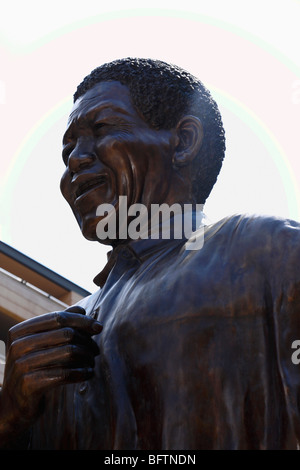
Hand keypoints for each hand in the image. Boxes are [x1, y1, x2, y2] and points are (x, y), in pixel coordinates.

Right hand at [0, 305, 101, 444]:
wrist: (13, 404)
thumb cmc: (32, 368)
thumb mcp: (40, 344)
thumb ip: (58, 326)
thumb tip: (82, 310)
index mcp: (20, 330)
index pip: (58, 318)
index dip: (82, 321)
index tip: (98, 327)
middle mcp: (18, 345)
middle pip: (66, 334)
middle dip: (86, 341)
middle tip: (95, 350)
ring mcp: (21, 365)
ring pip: (68, 353)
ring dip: (86, 357)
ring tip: (91, 362)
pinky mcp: (29, 385)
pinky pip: (64, 374)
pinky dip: (81, 373)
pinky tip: (88, 374)